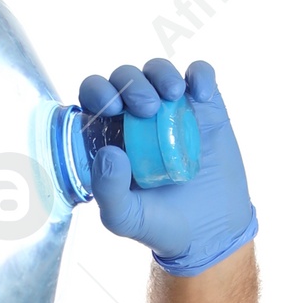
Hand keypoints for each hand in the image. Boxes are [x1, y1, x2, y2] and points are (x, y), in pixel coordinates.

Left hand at [79, 58, 256, 276]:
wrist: (209, 232)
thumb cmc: (159, 225)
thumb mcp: (125, 218)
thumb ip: (107, 191)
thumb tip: (109, 152)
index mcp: (109, 136)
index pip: (93, 98)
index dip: (98, 92)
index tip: (113, 108)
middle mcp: (136, 117)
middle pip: (125, 78)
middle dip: (132, 82)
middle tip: (147, 108)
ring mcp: (171, 110)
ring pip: (158, 70)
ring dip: (162, 74)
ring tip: (174, 96)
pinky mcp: (204, 109)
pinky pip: (200, 75)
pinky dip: (200, 75)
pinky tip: (201, 94)